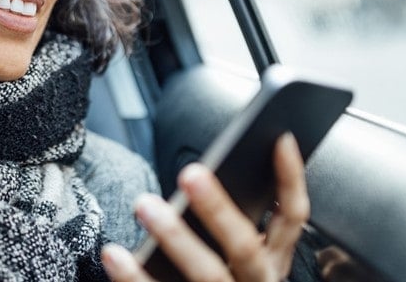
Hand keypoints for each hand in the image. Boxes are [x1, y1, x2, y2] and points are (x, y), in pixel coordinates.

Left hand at [102, 133, 308, 281]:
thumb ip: (234, 232)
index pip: (292, 219)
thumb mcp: (243, 268)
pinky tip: (113, 254)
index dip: (290, 179)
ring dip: (176, 238)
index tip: (280, 138)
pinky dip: (135, 277)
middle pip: (245, 247)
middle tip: (191, 174)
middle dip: (218, 209)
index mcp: (272, 266)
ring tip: (145, 205)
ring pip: (208, 275)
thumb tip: (200, 178)